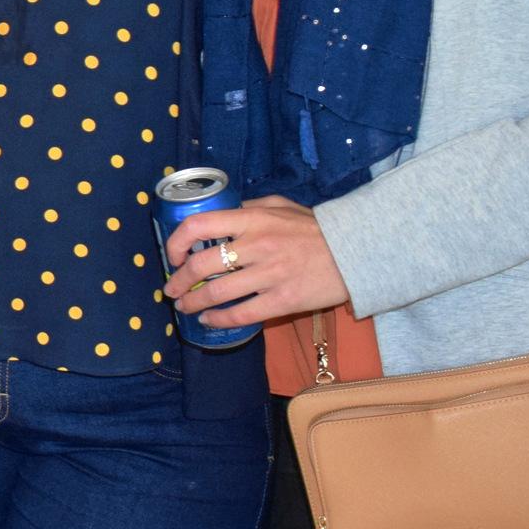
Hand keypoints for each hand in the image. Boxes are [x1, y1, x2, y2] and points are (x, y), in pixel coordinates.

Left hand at [163, 195, 351, 328]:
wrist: (357, 252)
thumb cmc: (317, 229)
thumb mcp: (282, 206)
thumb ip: (249, 209)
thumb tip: (222, 215)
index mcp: (252, 220)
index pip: (198, 225)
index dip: (176, 242)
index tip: (172, 254)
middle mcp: (256, 246)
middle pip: (201, 265)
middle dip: (179, 281)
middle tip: (171, 290)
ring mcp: (269, 275)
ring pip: (217, 293)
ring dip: (193, 303)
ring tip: (185, 307)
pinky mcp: (283, 300)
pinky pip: (242, 314)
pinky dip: (218, 320)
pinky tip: (209, 321)